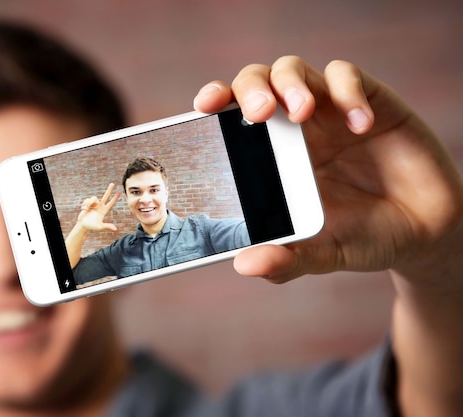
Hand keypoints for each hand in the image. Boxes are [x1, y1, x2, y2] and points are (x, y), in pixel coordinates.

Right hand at [76, 183, 120, 231]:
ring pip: (94, 198)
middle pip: (106, 196)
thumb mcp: (100, 227)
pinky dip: (85, 204)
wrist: (83, 225)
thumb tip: (115, 229)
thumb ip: (107, 226)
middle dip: (109, 190)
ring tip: (85, 209)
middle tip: (112, 184)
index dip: (115, 198)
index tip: (119, 192)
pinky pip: (87, 200)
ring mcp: (94, 204)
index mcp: (104, 211)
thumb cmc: (92, 227)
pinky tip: (83, 209)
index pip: (111, 203)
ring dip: (89, 203)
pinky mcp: (88, 204)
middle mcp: (100, 206)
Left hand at [194, 56, 462, 283]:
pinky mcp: (369, 102)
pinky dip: (348, 92)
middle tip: (257, 113)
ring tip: (302, 113)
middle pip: (257, 82)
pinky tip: (360, 126)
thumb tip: (245, 265)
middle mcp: (293, 128)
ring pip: (294, 70)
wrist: (421, 233)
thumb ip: (287, 260)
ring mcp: (328, 111)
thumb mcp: (322, 254)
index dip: (216, 102)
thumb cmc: (360, 236)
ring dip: (291, 84)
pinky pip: (348, 77)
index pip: (231, 117)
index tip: (203, 108)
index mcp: (270, 157)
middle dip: (251, 88)